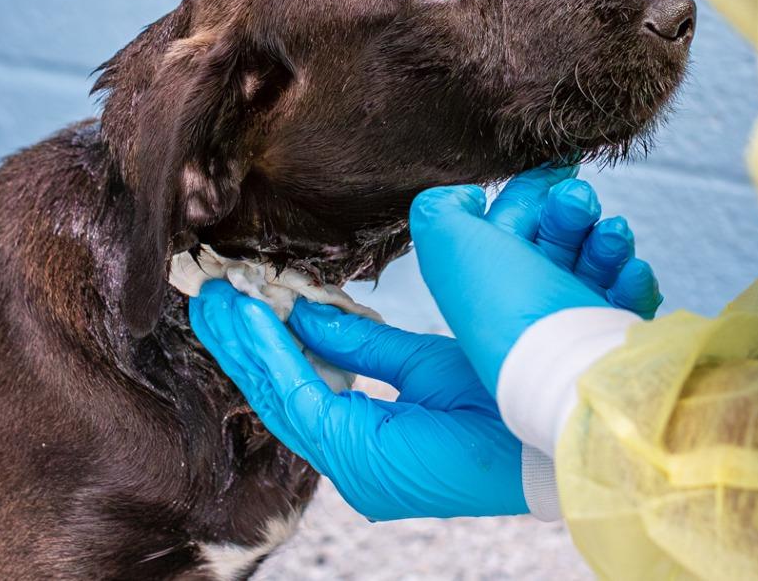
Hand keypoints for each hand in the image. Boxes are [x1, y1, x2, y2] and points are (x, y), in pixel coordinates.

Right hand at [189, 281, 526, 520]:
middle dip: (242, 340)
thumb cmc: (499, 390)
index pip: (301, 385)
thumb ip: (359, 344)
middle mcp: (353, 457)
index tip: (243, 298)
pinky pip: (300, 400)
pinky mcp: (359, 458)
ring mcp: (353, 464)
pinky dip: (273, 356)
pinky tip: (254, 319)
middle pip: (280, 392)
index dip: (267, 341)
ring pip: (279, 397)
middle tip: (211, 294)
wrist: (546, 420)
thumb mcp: (418, 358)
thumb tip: (310, 320)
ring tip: (217, 301)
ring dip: (245, 345)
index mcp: (369, 438)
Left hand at [410, 165, 660, 395]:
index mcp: (490, 274)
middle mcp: (529, 296)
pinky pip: (629, 292)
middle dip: (571, 209)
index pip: (512, 220)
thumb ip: (440, 208)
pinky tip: (630, 271)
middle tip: (578, 203)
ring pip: (597, 257)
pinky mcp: (611, 332)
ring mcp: (573, 316)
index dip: (531, 191)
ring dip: (606, 238)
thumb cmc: (505, 305)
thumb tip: (465, 197)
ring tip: (611, 235)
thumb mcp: (446, 243)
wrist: (563, 369)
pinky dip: (633, 276)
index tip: (554, 170)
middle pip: (557, 233)